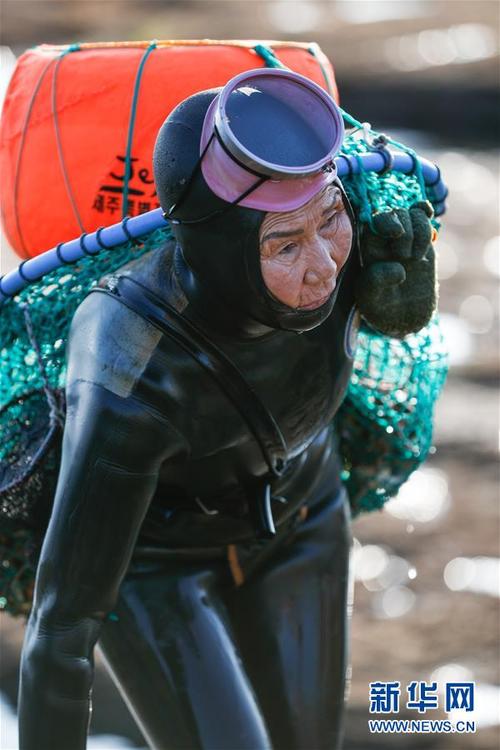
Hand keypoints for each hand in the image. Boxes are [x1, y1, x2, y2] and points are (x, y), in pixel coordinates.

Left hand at [355, 201, 436, 337]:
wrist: (403, 317)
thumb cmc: (381, 308)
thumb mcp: (371, 299)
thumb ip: (377, 282)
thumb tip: (398, 268)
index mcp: (369, 249)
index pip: (374, 222)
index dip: (387, 221)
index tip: (397, 233)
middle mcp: (386, 241)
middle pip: (396, 214)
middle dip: (407, 231)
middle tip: (406, 256)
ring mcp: (407, 240)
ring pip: (414, 215)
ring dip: (421, 231)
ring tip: (416, 258)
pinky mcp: (424, 243)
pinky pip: (423, 217)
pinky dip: (425, 210)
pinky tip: (427, 212)